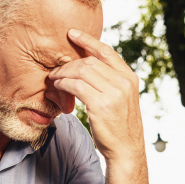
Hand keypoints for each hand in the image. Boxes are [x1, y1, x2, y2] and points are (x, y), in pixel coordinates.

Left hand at [49, 29, 144, 163]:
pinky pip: (76, 86)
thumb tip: (88, 67)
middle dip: (69, 63)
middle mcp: (124, 82)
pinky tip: (58, 87)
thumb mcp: (122, 99)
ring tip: (54, 78)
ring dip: (64, 73)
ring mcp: (113, 93)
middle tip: (56, 69)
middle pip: (90, 62)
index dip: (88, 41)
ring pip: (81, 72)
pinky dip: (64, 84)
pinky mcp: (100, 105)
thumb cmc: (120, 126)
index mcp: (130, 78)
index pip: (107, 52)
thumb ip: (111, 82)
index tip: (72, 33)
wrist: (126, 150)